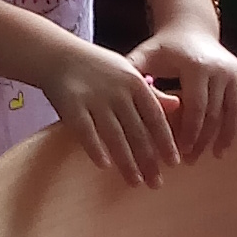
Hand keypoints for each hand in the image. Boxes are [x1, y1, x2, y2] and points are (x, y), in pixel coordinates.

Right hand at [41, 35, 178, 187]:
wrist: (58, 53)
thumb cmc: (98, 66)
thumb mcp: (129, 72)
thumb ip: (152, 92)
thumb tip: (178, 106)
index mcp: (135, 82)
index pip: (155, 116)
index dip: (165, 141)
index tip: (174, 163)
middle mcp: (117, 91)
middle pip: (137, 131)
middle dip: (148, 159)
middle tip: (157, 183)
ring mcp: (94, 98)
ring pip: (114, 135)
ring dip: (127, 162)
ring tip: (136, 182)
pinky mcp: (71, 105)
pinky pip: (86, 131)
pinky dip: (96, 149)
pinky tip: (105, 166)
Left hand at [128, 9, 236, 160]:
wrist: (190, 28)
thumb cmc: (164, 47)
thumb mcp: (146, 55)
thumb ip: (136, 76)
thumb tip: (131, 107)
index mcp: (196, 66)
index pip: (195, 108)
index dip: (189, 133)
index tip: (181, 152)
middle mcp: (219, 69)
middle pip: (215, 114)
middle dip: (204, 141)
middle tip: (192, 160)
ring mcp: (235, 72)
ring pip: (236, 111)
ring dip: (228, 136)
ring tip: (217, 154)